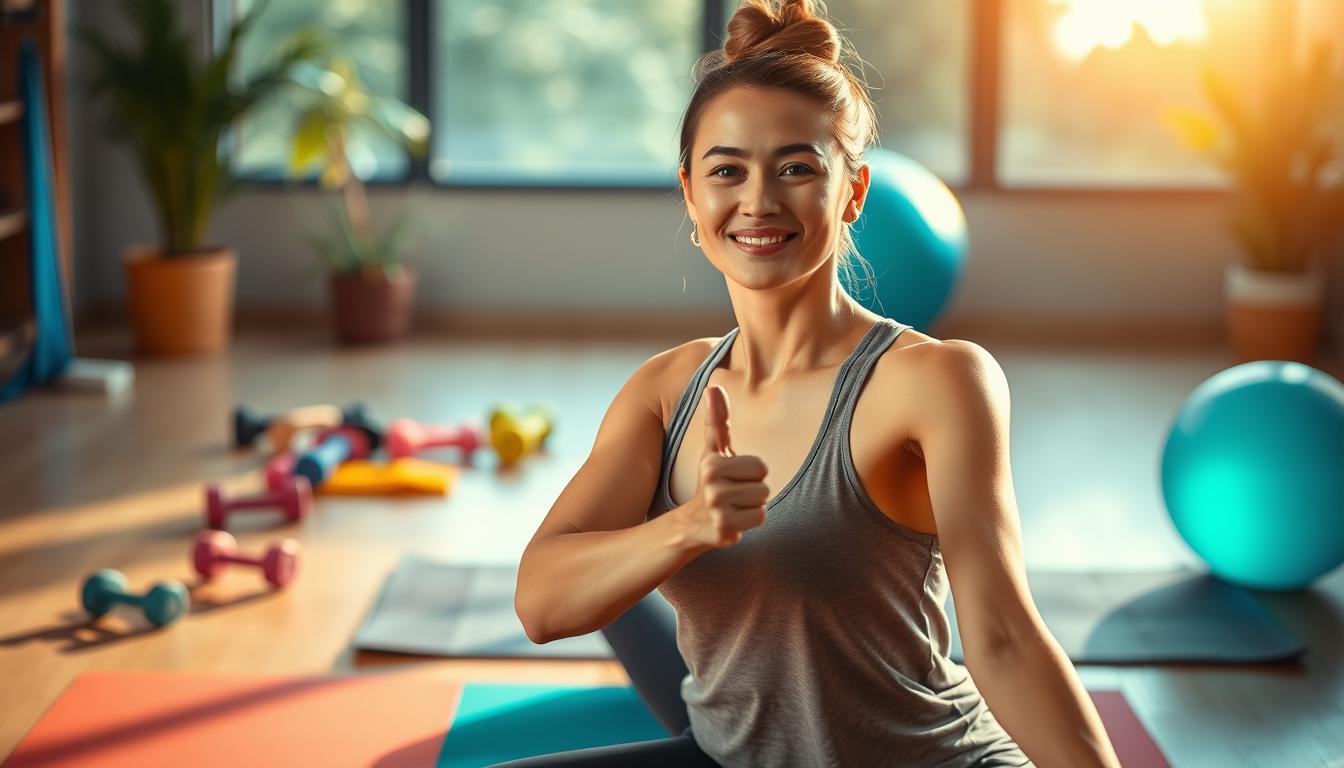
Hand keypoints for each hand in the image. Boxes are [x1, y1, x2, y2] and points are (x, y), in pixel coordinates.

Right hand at [682, 385, 769, 548]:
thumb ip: (716, 420)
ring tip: (734, 507)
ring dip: (752, 507)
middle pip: (764, 486)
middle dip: (753, 491)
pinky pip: (758, 519)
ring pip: (762, 504)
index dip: (752, 473)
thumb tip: (713, 386)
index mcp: (712, 463)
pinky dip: (750, 522)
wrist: (691, 523)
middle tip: (734, 495)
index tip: (734, 477)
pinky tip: (734, 520)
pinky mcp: (723, 529)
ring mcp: (717, 509)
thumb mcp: (712, 450)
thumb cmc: (710, 480)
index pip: (760, 467)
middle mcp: (712, 486)